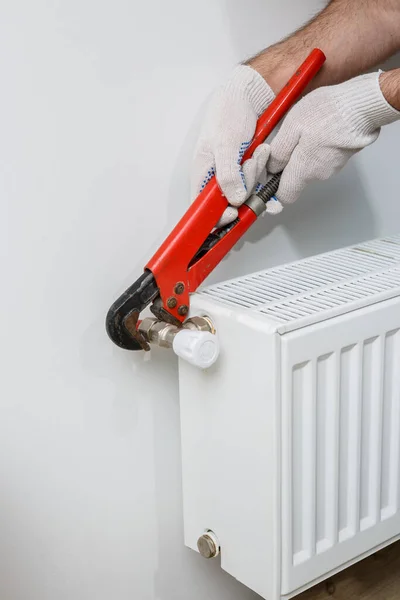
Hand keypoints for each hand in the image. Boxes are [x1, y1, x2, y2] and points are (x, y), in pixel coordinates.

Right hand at [191, 65, 274, 225]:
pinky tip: (264, 157)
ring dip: (256, 174)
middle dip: (245, 186)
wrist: (248, 96)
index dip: (217, 216)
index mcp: (202, 175)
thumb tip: (234, 199)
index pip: (203, 209)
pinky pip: (256, 184)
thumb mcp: (225, 143)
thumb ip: (227, 174)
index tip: (233, 211)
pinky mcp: (247, 172)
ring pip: (246, 193)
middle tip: (249, 163)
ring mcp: (232, 176)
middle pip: (229, 203)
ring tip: (257, 151)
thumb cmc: (228, 113)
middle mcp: (215, 179)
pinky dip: (263, 173)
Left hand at [268, 72, 399, 204]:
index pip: (284, 196)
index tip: (270, 174)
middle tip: (288, 139)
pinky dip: (318, 145)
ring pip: (309, 166)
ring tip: (306, 128)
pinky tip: (320, 128)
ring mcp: (333, 166)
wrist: (362, 104)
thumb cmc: (328, 113)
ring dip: (303, 151)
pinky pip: (323, 156)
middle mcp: (319, 174)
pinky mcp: (342, 156)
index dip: (274, 188)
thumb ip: (278, 152)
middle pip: (296, 178)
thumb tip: (270, 168)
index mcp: (303, 171)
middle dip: (288, 162)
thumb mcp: (292, 128)